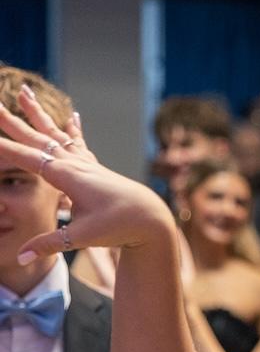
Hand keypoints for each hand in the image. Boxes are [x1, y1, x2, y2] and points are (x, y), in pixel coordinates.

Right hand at [0, 93, 175, 262]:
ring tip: (25, 92)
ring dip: (38, 114)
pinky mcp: (95, 168)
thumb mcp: (81, 237)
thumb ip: (48, 245)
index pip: (25, 157)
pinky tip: (71, 116)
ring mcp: (86, 163)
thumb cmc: (119, 227)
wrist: (153, 220)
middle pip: (36, 137)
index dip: (2, 147)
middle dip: (12, 120)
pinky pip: (79, 143)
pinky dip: (71, 129)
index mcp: (66, 175)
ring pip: (55, 134)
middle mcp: (74, 163)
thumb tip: (20, 259)